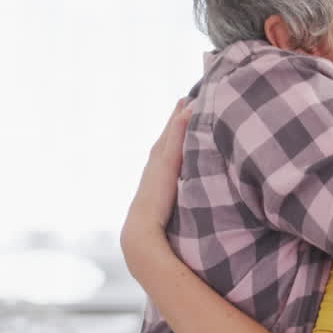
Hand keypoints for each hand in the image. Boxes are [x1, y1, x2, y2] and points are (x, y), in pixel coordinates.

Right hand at [121, 98, 191, 271]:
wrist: (142, 234)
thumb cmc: (158, 226)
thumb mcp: (170, 205)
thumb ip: (178, 193)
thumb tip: (190, 198)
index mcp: (157, 174)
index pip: (169, 147)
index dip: (175, 130)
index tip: (185, 112)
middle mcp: (156, 165)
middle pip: (168, 136)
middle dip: (175, 118)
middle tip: (186, 98)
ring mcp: (158, 165)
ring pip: (170, 135)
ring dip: (177, 117)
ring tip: (187, 99)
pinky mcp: (164, 167)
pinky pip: (173, 142)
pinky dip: (179, 126)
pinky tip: (188, 111)